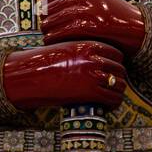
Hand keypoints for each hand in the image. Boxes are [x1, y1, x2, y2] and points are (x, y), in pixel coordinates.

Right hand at [2, 41, 127, 109]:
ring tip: (112, 97)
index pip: (116, 54)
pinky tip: (108, 106)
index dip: (117, 63)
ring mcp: (93, 75)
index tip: (114, 70)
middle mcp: (94, 59)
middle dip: (119, 79)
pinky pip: (112, 99)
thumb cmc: (47, 63)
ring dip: (117, 92)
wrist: (32, 75)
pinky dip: (113, 103)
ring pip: (119, 85)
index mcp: (89, 45)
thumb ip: (86, 53)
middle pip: (120, 69)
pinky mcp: (91, 92)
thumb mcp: (68, 49)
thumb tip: (101, 62)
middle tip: (114, 86)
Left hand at [41, 0, 146, 54]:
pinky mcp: (95, 25)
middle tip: (42, 25)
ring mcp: (91, 10)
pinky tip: (52, 41)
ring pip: (61, 18)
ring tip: (45, 34)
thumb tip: (45, 3)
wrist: (135, 26)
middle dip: (46, 16)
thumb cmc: (111, 15)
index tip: (41, 11)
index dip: (46, 2)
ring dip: (49, 27)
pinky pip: (69, 30)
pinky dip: (57, 36)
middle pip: (57, 5)